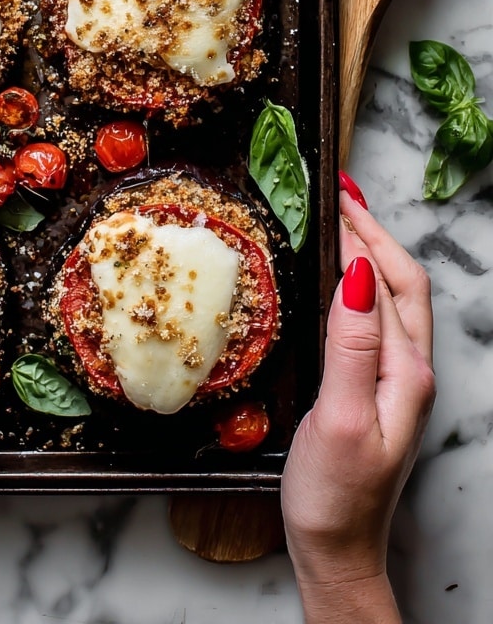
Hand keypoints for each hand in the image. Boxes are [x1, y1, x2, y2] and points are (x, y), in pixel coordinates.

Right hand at [281, 180, 434, 622]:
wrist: (337, 548)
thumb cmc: (335, 493)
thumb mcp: (342, 417)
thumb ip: (350, 346)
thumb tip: (354, 277)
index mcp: (403, 369)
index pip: (387, 282)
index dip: (362, 234)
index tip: (335, 194)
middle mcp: (407, 369)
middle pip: (401, 283)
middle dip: (373, 232)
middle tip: (339, 194)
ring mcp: (394, 379)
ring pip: (391, 298)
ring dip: (369, 253)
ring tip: (340, 222)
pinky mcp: (375, 389)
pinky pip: (373, 319)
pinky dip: (357, 284)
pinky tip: (335, 280)